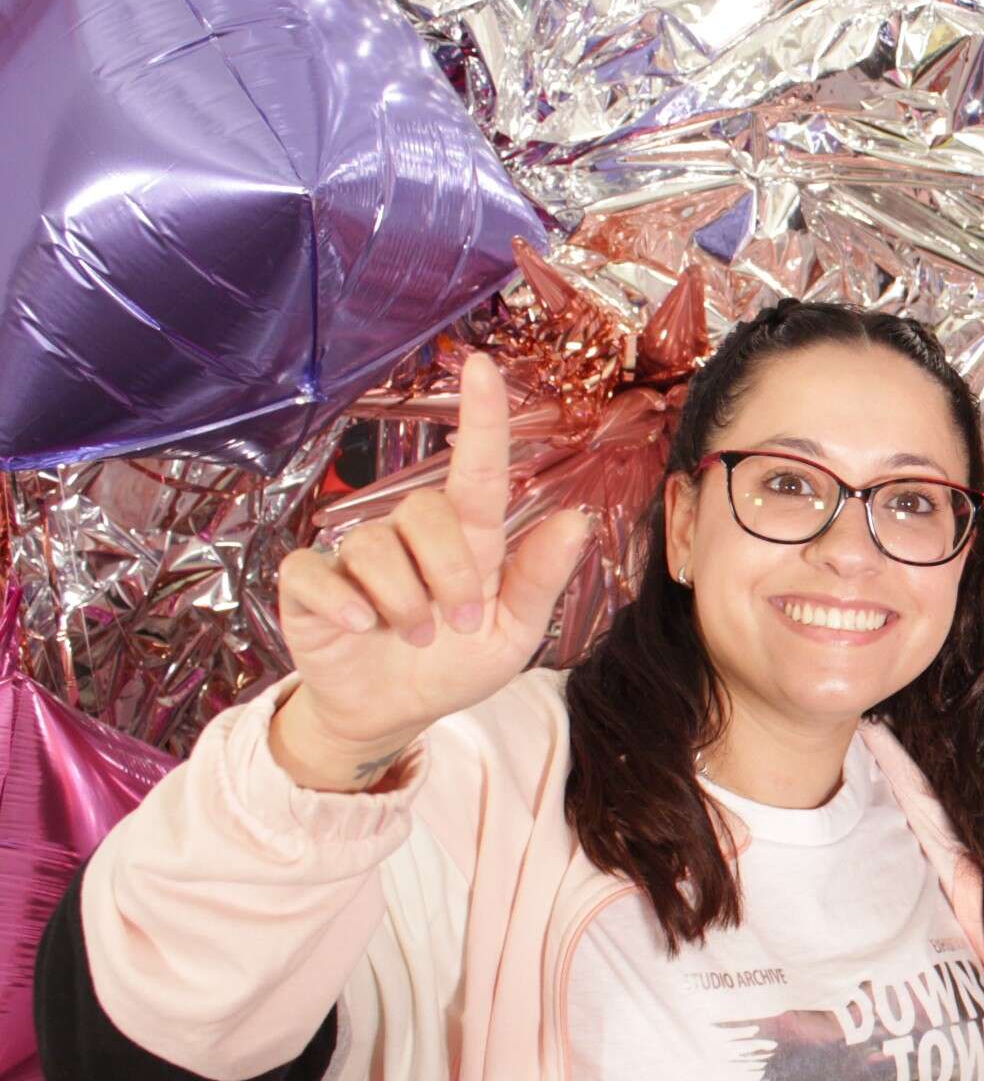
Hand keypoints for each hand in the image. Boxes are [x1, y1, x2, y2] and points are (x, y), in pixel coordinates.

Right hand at [270, 354, 591, 789]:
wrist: (393, 713)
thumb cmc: (455, 664)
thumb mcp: (512, 635)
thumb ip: (538, 580)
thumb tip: (575, 521)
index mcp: (468, 540)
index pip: (477, 469)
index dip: (481, 417)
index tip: (483, 367)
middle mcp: (411, 536)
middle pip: (425, 512)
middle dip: (448, 573)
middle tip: (457, 623)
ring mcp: (357, 555)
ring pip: (373, 545)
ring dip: (402, 602)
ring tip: (414, 637)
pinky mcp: (310, 584)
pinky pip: (315, 571)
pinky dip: (342, 602)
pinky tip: (362, 627)